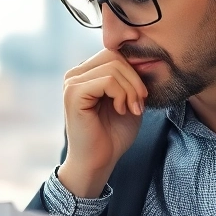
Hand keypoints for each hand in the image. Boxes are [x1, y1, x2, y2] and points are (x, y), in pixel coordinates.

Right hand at [57, 49, 148, 197]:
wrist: (99, 162)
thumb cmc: (112, 135)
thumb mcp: (128, 100)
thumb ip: (130, 79)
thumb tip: (143, 58)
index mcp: (86, 74)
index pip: (114, 54)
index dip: (134, 71)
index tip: (142, 96)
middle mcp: (75, 74)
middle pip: (114, 56)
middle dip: (135, 79)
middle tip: (140, 103)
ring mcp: (72, 83)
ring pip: (113, 67)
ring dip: (131, 89)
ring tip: (131, 109)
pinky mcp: (73, 93)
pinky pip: (107, 80)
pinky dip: (121, 95)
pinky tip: (121, 110)